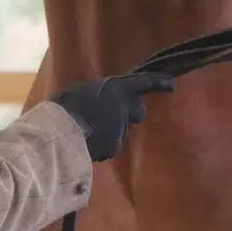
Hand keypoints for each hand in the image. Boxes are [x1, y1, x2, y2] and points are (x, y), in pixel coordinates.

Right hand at [50, 73, 175, 161]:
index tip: (173, 85)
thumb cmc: (64, 108)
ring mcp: (120, 125)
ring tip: (87, 133)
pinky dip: (101, 148)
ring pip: (121, 132)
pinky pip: (111, 147)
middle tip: (112, 119)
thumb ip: (98, 95)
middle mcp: (123, 104)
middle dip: (130, 115)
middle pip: (137, 111)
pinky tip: (86, 146)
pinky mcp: (115, 144)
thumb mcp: (81, 92)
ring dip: (111, 133)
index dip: (158, 83)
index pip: (143, 82)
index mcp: (115, 87)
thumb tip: (100, 101)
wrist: (58, 130)